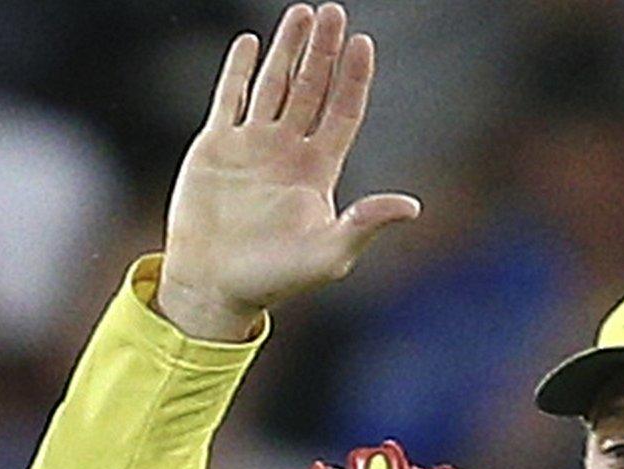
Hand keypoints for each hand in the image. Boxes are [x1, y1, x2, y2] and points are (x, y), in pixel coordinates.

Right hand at [156, 3, 419, 340]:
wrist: (212, 287)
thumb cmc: (273, 279)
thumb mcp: (328, 254)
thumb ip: (365, 225)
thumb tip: (412, 207)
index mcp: (318, 170)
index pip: (343, 111)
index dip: (354, 78)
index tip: (363, 43)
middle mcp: (287, 152)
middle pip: (312, 88)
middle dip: (324, 51)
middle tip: (334, 13)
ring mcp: (251, 146)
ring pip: (274, 85)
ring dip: (287, 50)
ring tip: (301, 14)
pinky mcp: (215, 148)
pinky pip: (229, 99)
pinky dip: (238, 71)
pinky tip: (250, 44)